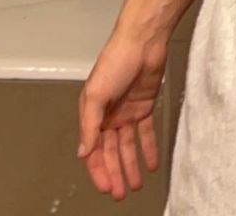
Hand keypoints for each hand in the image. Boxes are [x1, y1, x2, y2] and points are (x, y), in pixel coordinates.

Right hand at [77, 23, 168, 199]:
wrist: (144, 41)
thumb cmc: (115, 62)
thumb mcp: (96, 93)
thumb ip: (89, 124)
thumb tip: (83, 153)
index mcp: (92, 112)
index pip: (93, 149)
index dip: (99, 170)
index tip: (107, 188)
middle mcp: (108, 115)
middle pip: (110, 151)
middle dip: (115, 172)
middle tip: (122, 193)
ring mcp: (127, 111)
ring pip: (128, 145)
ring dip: (131, 165)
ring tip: (137, 185)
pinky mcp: (145, 106)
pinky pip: (146, 132)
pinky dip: (148, 148)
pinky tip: (152, 164)